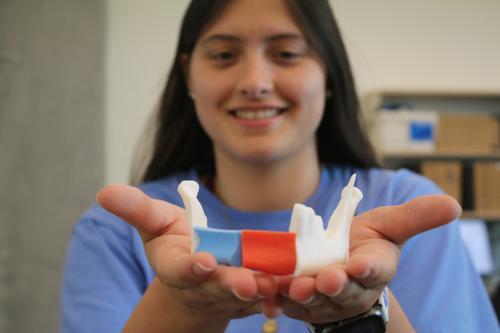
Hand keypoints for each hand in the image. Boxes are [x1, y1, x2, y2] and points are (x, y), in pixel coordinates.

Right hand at [96, 185, 278, 320]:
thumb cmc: (173, 244)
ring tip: (273, 285)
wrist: (196, 272)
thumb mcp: (154, 223)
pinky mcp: (252, 294)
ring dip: (260, 290)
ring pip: (247, 293)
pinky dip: (280, 292)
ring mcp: (230, 293)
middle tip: (246, 283)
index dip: (191, 266)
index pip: (182, 269)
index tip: (202, 261)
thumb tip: (103, 191)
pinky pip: (268, 294)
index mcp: (179, 267)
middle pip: (218, 285)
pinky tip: (294, 286)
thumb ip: (135, 209)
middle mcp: (205, 284)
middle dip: (231, 284)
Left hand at [275, 194, 460, 323]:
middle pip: (343, 290)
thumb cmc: (366, 242)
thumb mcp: (389, 225)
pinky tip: (267, 290)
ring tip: (294, 286)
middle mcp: (352, 289)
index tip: (360, 265)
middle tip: (326, 279)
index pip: (375, 269)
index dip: (368, 268)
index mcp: (375, 268)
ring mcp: (325, 298)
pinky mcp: (300, 303)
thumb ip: (414, 217)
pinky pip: (286, 303)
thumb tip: (453, 203)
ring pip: (313, 300)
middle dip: (335, 285)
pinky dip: (276, 299)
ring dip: (303, 294)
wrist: (340, 262)